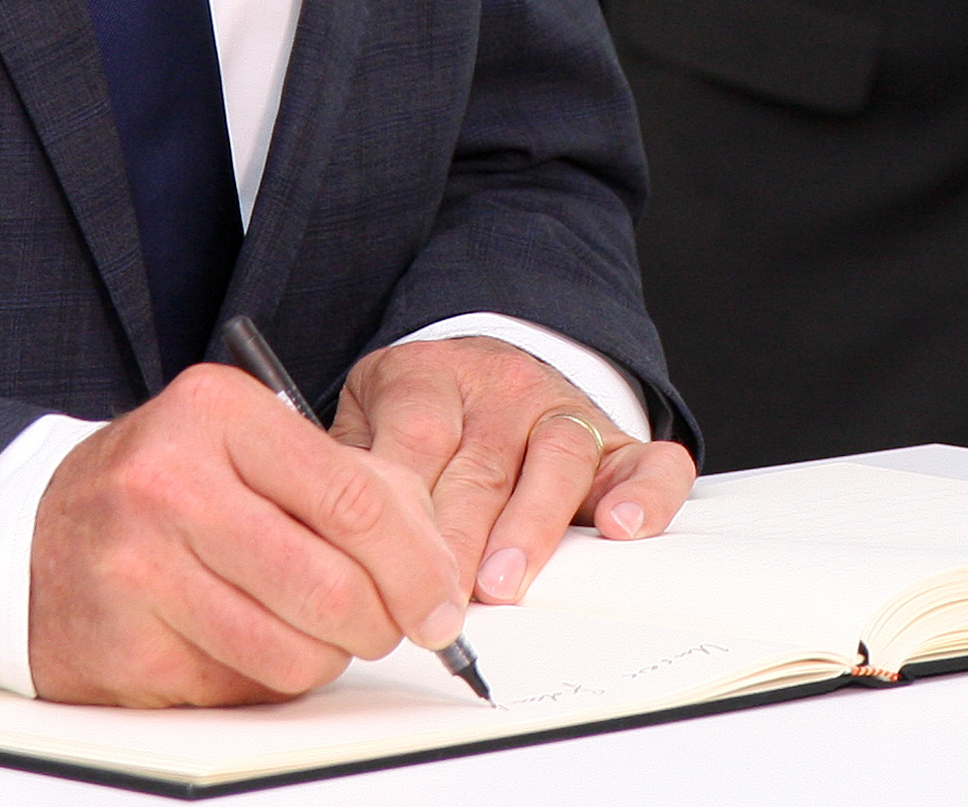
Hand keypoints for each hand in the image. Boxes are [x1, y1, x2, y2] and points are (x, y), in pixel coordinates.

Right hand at [28, 364, 471, 706]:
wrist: (34, 534)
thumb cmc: (163, 486)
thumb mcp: (245, 444)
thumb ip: (340, 483)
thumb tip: (433, 563)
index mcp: (217, 414)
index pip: (352, 499)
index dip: (417, 564)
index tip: (443, 602)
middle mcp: (170, 484)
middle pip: (329, 585)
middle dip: (383, 623)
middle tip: (392, 628)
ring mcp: (138, 569)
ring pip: (291, 650)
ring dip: (326, 657)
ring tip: (314, 631)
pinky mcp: (123, 647)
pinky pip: (238, 687)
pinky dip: (263, 678)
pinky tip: (244, 641)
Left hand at [334, 335, 696, 606]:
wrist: (482, 363)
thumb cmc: (415, 416)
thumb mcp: (362, 420)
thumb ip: (347, 469)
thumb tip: (318, 543)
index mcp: (426, 376)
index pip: (417, 437)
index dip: (404, 509)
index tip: (385, 569)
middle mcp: (500, 387)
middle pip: (482, 463)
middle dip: (459, 541)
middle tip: (439, 603)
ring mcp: (563, 408)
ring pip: (557, 458)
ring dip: (529, 526)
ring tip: (504, 583)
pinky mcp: (617, 439)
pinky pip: (649, 461)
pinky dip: (643, 495)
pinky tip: (621, 528)